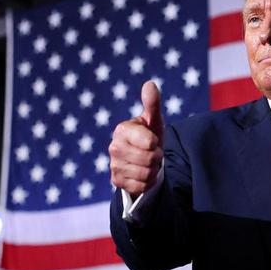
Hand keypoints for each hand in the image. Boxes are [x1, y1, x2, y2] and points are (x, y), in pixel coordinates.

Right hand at [109, 81, 163, 196]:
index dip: (157, 143)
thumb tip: (150, 84)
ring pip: (147, 174)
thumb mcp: (153, 121)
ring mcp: (114, 165)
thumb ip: (152, 104)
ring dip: (153, 171)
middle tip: (152, 153)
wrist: (141, 160)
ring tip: (148, 163)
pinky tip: (142, 174)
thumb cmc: (148, 136)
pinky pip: (141, 186)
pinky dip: (147, 182)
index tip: (152, 140)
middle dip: (156, 158)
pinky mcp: (116, 181)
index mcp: (122, 130)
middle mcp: (114, 147)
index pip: (150, 143)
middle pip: (150, 160)